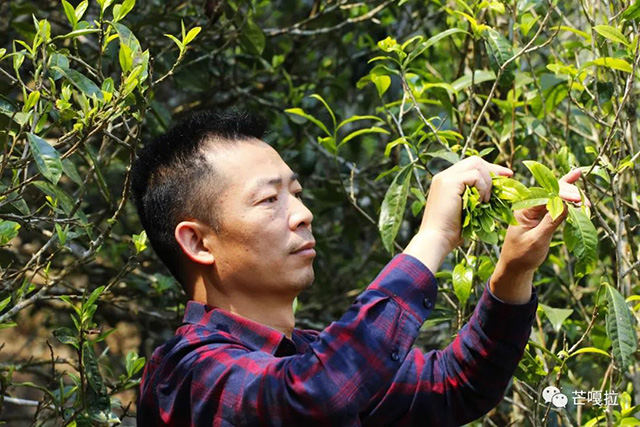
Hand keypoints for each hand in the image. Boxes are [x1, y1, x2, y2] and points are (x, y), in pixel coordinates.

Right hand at [404, 156, 512, 271]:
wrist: (436, 239)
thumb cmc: (451, 231)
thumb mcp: (466, 209)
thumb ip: (475, 196)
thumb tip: (496, 190)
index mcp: (446, 181)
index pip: (471, 166)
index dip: (490, 169)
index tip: (507, 176)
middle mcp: (444, 176)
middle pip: (475, 161)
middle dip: (493, 170)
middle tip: (507, 180)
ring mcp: (445, 177)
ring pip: (477, 165)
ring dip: (487, 183)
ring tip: (485, 201)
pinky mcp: (449, 182)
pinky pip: (475, 176)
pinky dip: (482, 188)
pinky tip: (479, 203)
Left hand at [497, 168, 590, 272]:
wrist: (515, 266)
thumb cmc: (522, 255)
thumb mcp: (536, 240)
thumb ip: (550, 222)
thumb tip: (566, 205)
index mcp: (523, 209)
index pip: (545, 196)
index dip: (563, 195)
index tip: (578, 199)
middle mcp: (529, 205)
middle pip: (551, 192)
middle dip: (569, 194)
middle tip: (585, 201)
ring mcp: (535, 209)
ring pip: (555, 195)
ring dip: (571, 195)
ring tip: (586, 200)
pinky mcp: (542, 215)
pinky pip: (556, 203)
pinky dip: (567, 198)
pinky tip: (576, 182)